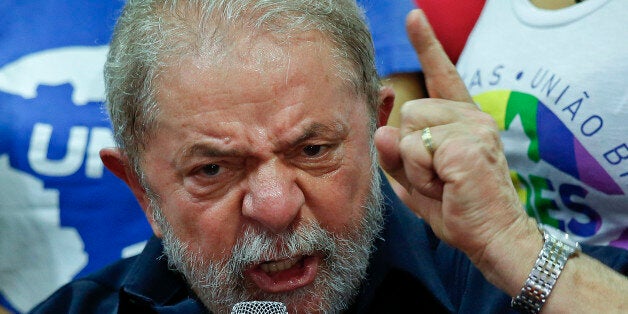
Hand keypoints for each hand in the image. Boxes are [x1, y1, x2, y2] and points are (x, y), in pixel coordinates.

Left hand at [374, 9, 530, 263]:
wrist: (493, 238)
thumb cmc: (457, 208)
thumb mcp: (415, 180)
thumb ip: (396, 154)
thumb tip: (383, 130)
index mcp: (463, 120)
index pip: (442, 75)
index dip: (426, 45)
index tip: (414, 17)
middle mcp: (472, 116)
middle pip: (409, 112)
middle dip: (411, 151)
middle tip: (437, 177)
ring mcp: (472, 127)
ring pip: (409, 131)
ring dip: (414, 165)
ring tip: (442, 183)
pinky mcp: (466, 145)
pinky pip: (415, 150)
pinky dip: (420, 176)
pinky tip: (446, 186)